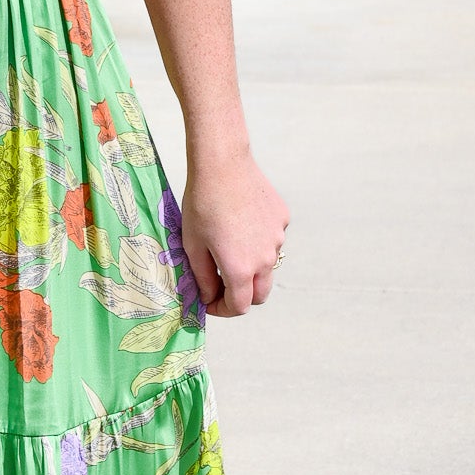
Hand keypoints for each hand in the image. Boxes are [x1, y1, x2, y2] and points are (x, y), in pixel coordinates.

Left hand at [181, 151, 289, 318]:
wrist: (222, 164)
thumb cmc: (201, 204)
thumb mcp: (192, 245)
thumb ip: (203, 278)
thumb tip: (210, 297)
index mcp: (241, 269)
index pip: (240, 307)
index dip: (223, 309)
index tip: (210, 302)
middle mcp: (265, 258)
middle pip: (260, 294)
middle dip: (241, 295)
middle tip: (221, 284)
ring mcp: (277, 238)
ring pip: (266, 265)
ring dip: (250, 266)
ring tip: (227, 243)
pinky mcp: (282, 219)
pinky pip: (271, 240)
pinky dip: (258, 241)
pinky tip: (240, 221)